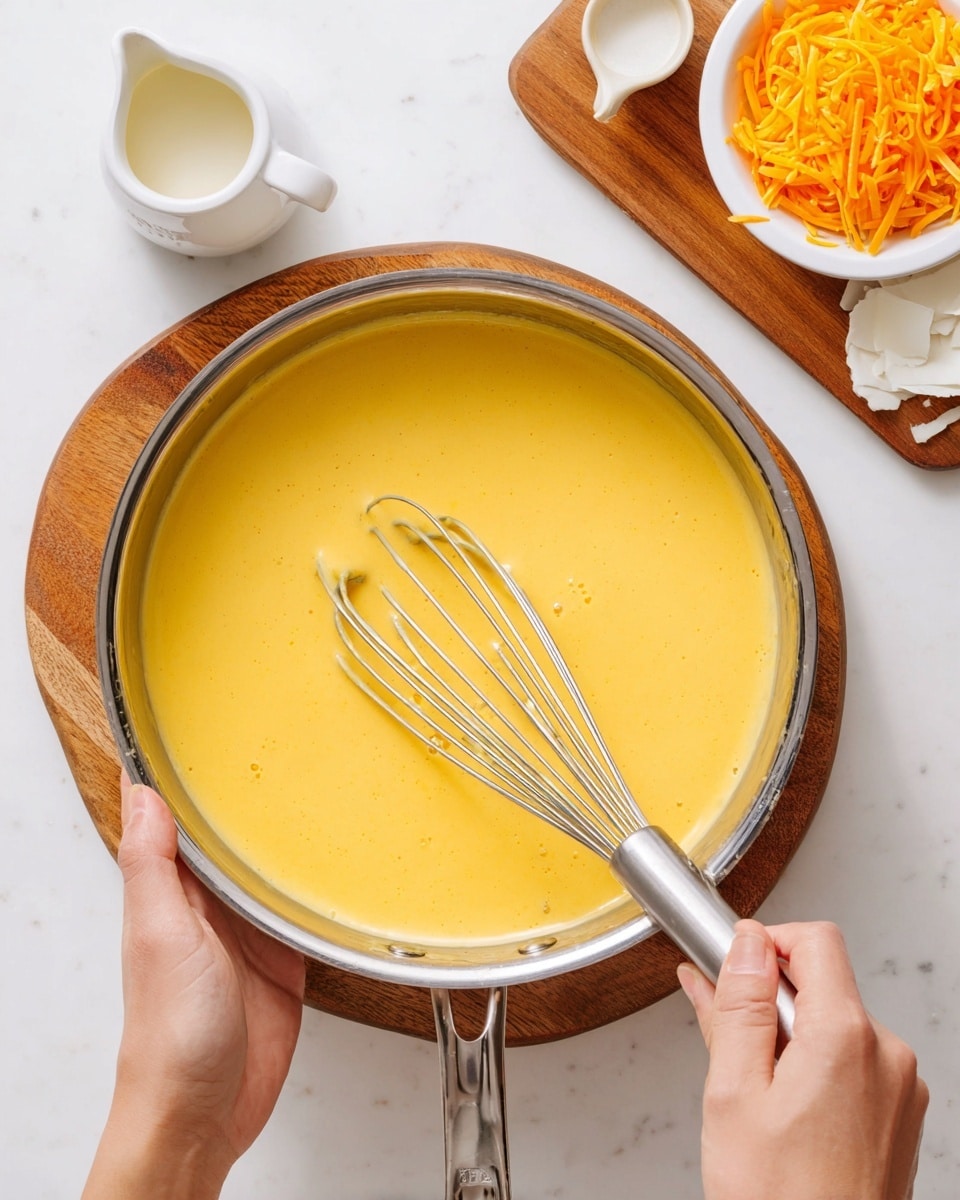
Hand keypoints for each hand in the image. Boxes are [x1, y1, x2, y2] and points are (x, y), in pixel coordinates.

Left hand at [83, 775, 305, 1198]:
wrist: (204, 1111)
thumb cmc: (170, 1034)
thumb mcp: (160, 934)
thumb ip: (152, 865)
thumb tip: (140, 792)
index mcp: (174, 891)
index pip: (182, 819)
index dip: (194, 778)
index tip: (213, 730)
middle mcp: (212, 906)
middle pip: (237, 840)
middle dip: (257, 800)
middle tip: (291, 746)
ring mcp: (251, 932)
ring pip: (277, 870)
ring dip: (295, 841)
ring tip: (327, 790)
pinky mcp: (285, 959)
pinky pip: (308, 913)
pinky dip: (324, 890)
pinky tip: (344, 864)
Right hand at [678, 920, 926, 1199]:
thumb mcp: (734, 1093)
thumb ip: (741, 1005)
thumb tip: (745, 943)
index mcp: (847, 1038)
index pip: (813, 940)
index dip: (764, 944)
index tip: (730, 969)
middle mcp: (887, 1055)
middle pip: (822, 984)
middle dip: (770, 1004)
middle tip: (730, 1050)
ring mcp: (900, 1088)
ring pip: (834, 1026)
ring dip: (790, 1042)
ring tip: (757, 1098)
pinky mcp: (901, 1116)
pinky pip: (853, 1063)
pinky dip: (815, 1071)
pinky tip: (784, 1114)